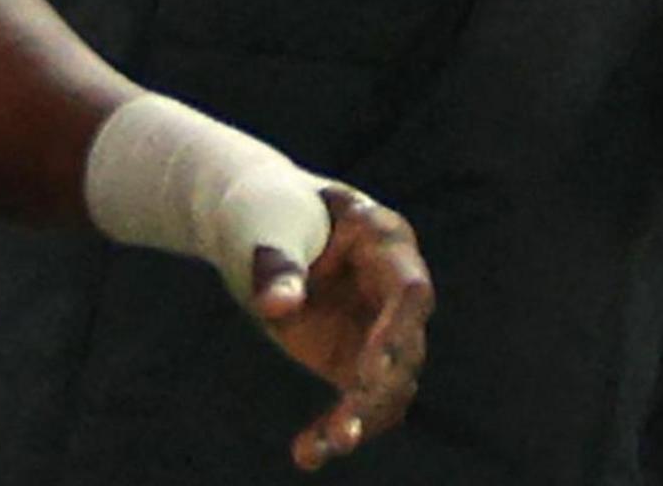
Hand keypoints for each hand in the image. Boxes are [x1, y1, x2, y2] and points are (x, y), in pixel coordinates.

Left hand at [246, 185, 431, 471]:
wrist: (251, 223)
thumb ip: (276, 264)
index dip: (396, 334)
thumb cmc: (264, 210)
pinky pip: (360, 400)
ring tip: (312, 451)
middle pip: (406, 350)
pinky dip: (338, 427)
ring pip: (389, 386)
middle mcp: (393, 288)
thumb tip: (278, 307)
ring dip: (358, 421)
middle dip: (375, 393)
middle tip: (341, 431)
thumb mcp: (265, 225)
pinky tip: (307, 452)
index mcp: (385, 242)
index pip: (410, 292)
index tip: (367, 372)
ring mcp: (377, 325)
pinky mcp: (355, 356)